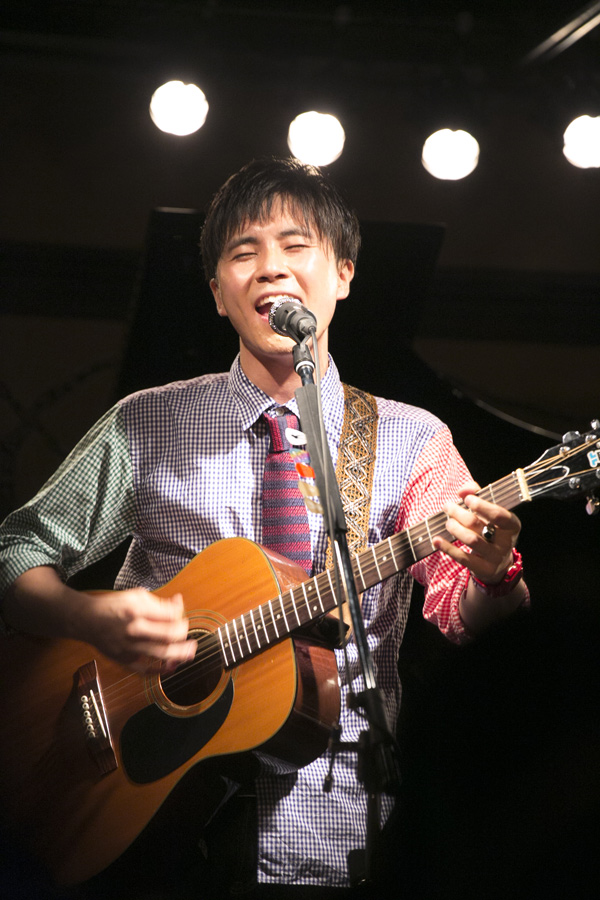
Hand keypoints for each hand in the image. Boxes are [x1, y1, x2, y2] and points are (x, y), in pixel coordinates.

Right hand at [78, 588, 197, 672]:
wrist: (87, 620)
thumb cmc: (112, 606)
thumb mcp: (136, 595)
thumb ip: (158, 602)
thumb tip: (178, 603)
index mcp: (137, 611)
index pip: (169, 615)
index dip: (180, 614)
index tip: (180, 614)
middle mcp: (133, 630)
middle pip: (168, 636)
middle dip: (183, 634)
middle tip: (187, 632)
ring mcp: (129, 648)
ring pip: (161, 654)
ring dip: (180, 654)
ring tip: (190, 651)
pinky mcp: (124, 660)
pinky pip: (144, 671)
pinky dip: (159, 671)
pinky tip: (170, 667)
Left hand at [432, 480, 521, 585]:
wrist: (498, 564)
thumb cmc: (491, 531)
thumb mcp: (489, 513)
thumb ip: (478, 495)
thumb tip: (463, 490)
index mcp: (512, 525)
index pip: (500, 515)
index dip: (482, 506)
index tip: (467, 499)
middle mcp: (507, 542)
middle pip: (479, 525)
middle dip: (460, 514)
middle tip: (447, 507)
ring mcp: (496, 557)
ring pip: (472, 540)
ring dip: (455, 528)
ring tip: (448, 523)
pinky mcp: (484, 569)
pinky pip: (463, 558)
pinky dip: (447, 548)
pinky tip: (436, 540)